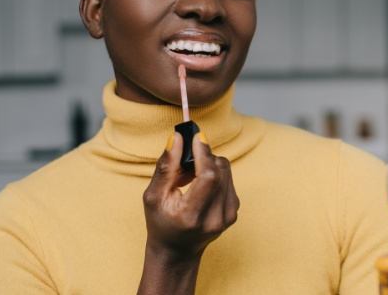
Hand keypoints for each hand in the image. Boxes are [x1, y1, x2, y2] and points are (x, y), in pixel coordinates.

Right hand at [142, 131, 239, 260]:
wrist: (178, 251)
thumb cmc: (161, 222)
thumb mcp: (153, 196)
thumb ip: (166, 167)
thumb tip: (178, 138)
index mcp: (192, 216)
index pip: (209, 176)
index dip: (204, 152)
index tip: (196, 136)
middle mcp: (215, 218)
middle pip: (220, 170)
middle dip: (203, 157)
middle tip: (185, 162)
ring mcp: (228, 216)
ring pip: (226, 171)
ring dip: (209, 165)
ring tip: (189, 177)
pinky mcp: (234, 211)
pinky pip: (228, 179)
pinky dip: (215, 174)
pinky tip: (200, 185)